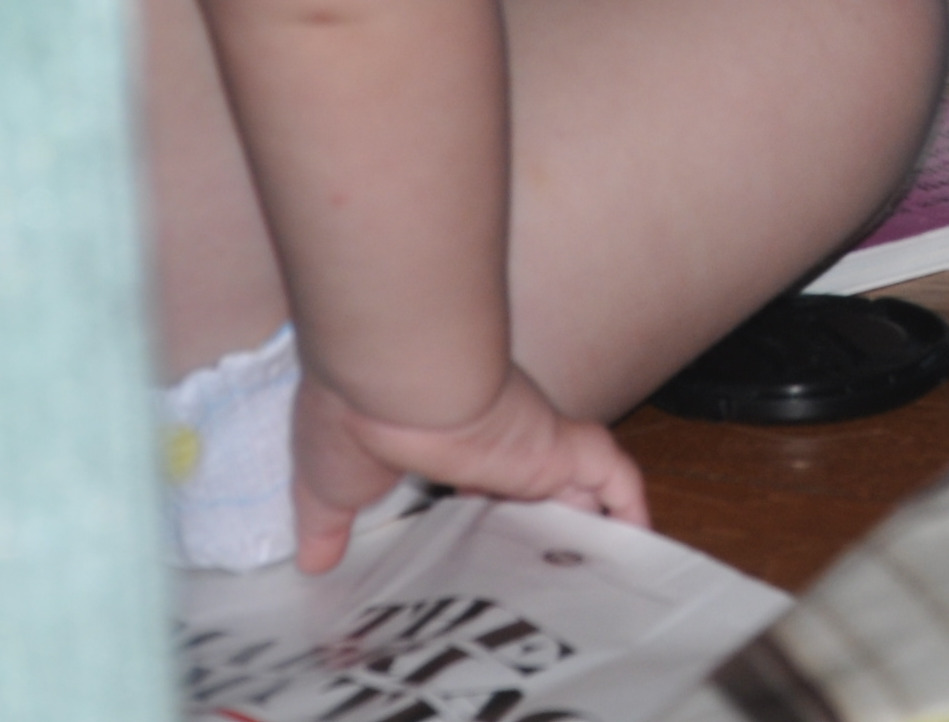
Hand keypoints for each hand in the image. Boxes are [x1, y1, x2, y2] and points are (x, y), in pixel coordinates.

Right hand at [289, 362, 648, 573]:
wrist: (391, 372)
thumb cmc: (353, 418)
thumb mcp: (328, 486)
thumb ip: (326, 524)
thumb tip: (309, 562)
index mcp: (440, 438)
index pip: (472, 476)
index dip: (482, 511)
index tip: (481, 552)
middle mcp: (491, 434)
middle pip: (530, 481)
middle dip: (540, 521)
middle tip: (546, 576)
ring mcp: (530, 438)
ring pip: (577, 480)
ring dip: (591, 521)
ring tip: (598, 575)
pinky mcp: (560, 444)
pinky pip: (614, 476)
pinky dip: (631, 508)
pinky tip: (639, 547)